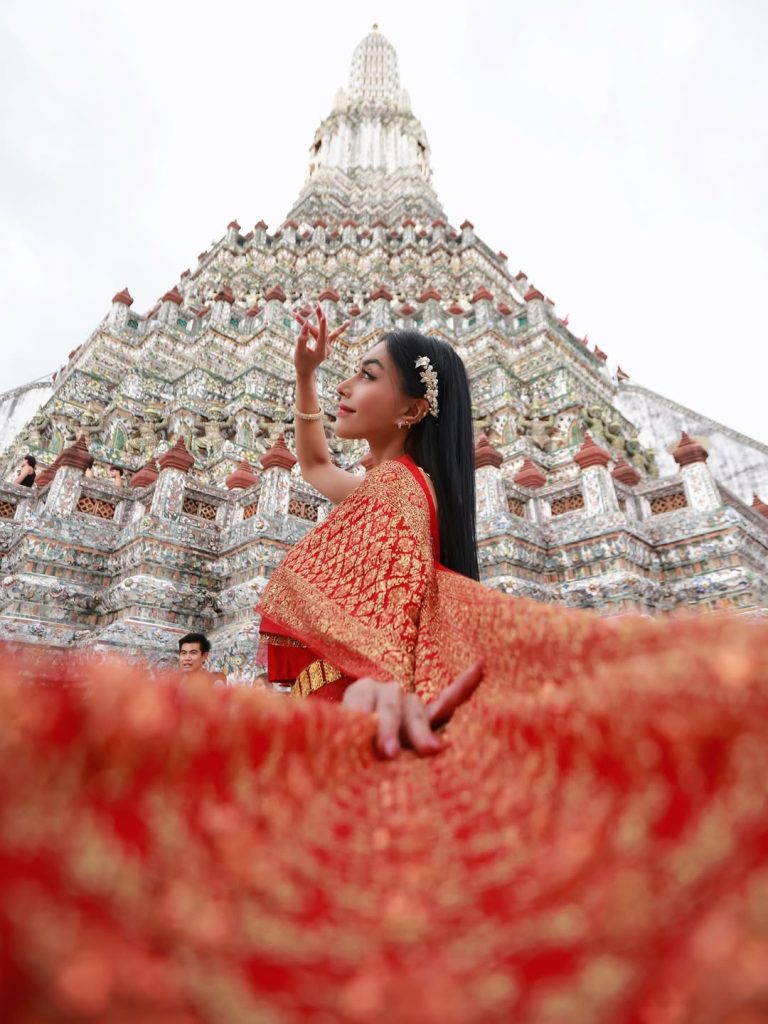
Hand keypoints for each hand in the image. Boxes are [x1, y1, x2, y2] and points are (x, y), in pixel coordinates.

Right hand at [293, 304, 349, 376]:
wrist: (306, 370)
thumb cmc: (300, 361)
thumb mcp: (299, 350)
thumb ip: (302, 338)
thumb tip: (305, 324)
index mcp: (321, 352)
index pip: (322, 337)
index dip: (322, 327)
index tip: (323, 317)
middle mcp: (327, 348)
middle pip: (323, 330)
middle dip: (319, 316)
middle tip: (317, 304)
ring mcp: (328, 346)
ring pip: (325, 329)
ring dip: (320, 317)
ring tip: (318, 304)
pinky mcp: (327, 344)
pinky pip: (334, 334)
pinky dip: (340, 328)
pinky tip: (348, 322)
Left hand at [342, 661, 482, 758]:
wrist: (353, 745)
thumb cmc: (346, 747)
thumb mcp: (340, 743)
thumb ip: (344, 741)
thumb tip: (342, 753)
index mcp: (359, 694)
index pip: (361, 703)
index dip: (361, 723)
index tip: (367, 746)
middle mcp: (386, 692)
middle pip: (390, 705)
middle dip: (390, 728)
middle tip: (389, 753)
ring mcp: (410, 702)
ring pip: (417, 712)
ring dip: (422, 730)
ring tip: (432, 750)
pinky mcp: (429, 716)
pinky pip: (448, 701)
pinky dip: (463, 686)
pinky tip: (479, 666)